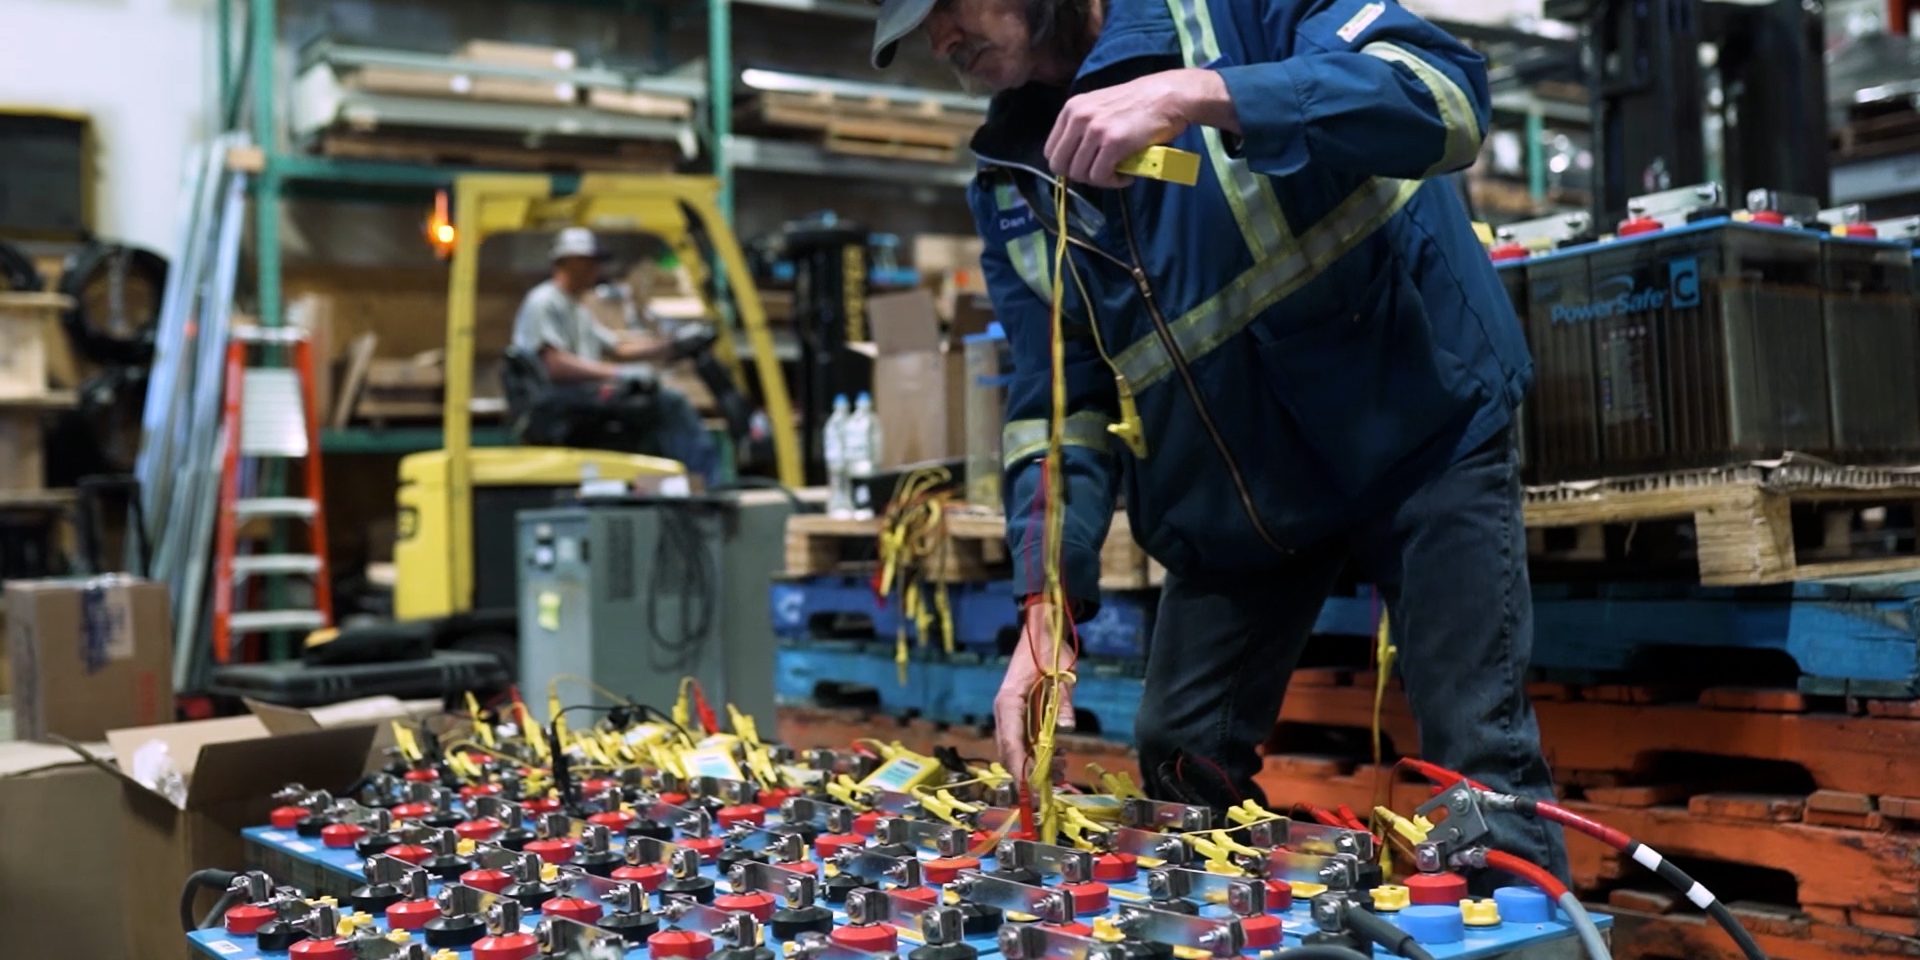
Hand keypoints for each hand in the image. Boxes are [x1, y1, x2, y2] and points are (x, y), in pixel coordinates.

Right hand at [994, 601, 1078, 781]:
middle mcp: (1005, 710)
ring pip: (1016, 748)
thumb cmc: (1050, 649)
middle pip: (1009, 750)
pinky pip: (1024, 738)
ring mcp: (1010, 713)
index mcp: (1009, 701)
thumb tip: (1068, 728)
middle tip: (1049, 787)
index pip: (1011, 742)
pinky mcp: (1019, 713)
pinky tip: (1058, 757)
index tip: (1031, 786)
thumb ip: (1064, 702)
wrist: (1041, 629)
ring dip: (1034, 763)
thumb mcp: (1062, 674)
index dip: (1020, 766)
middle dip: (1027, 771)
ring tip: (1061, 771)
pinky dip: (1038, 751)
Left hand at [1044, 69, 1227, 187]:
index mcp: (1072, 109)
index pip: (1051, 151)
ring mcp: (1095, 129)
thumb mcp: (1100, 107)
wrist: (1169, 95)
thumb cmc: (1138, 103)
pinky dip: (1113, 182)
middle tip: (1102, 173)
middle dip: (1080, 176)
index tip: (1088, 165)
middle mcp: (1078, 117)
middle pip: (1060, 166)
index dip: (1068, 165)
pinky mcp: (1113, 142)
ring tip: (1117, 173)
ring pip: (1080, 174)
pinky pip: (1100, 176)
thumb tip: (1075, 159)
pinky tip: (1126, 176)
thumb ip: (1083, 127)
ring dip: (1099, 180)